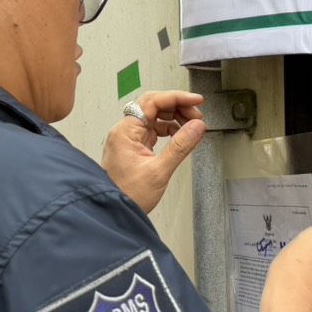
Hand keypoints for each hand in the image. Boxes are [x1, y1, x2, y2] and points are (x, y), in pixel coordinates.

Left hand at [100, 91, 206, 214]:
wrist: (114, 213)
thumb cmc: (127, 196)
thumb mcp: (159, 171)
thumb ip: (180, 146)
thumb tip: (197, 127)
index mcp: (125, 131)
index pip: (152, 101)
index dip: (177, 98)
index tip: (196, 101)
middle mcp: (124, 131)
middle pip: (153, 106)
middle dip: (177, 107)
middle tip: (197, 117)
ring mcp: (129, 139)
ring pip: (154, 117)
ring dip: (174, 118)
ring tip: (192, 127)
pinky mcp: (134, 148)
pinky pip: (153, 130)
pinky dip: (169, 130)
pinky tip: (181, 136)